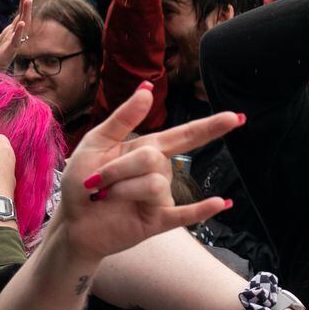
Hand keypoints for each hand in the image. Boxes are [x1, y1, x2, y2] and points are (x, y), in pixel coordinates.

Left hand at [52, 86, 241, 262]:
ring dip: (122, 189)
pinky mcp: (158, 221)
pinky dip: (203, 209)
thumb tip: (147, 87)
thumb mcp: (96, 142)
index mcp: (147, 149)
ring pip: (153, 184)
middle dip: (119, 169)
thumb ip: (124, 118)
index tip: (236, 117)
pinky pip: (185, 214)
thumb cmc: (82, 180)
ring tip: (105, 197)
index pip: (185, 135)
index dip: (210, 126)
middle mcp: (160, 172)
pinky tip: (222, 202)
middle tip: (96, 182)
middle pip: (154, 159)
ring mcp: (161, 198)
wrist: (73, 221)